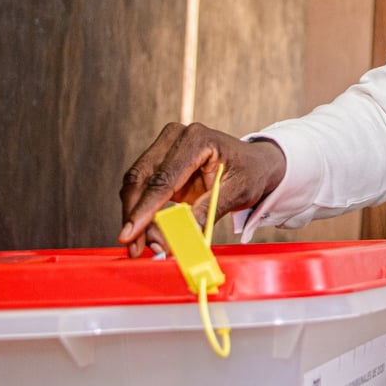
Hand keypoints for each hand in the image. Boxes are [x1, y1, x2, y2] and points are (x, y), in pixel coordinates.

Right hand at [117, 123, 285, 257]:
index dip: (144, 209)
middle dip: (135, 216)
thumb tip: (183, 237)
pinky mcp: (159, 163)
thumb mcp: (237, 193)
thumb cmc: (250, 173)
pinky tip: (147, 232)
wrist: (255, 164)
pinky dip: (141, 212)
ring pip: (135, 185)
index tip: (130, 234)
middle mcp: (175, 137)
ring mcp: (164, 147)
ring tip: (146, 244)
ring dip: (135, 217)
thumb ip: (207, 212)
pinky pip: (141, 189)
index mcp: (197, 139)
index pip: (163, 178)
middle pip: (141, 179)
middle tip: (136, 248)